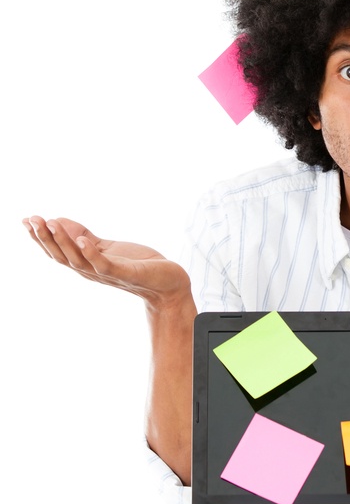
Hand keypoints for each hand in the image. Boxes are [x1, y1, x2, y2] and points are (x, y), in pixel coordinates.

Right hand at [23, 216, 190, 308]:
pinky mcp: (125, 274)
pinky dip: (92, 253)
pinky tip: (83, 239)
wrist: (168, 284)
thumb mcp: (108, 248)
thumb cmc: (138, 265)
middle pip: (61, 256)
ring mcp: (107, 274)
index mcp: (86, 264)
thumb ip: (85, 237)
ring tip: (52, 224)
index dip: (40, 238)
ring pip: (78, 260)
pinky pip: (104, 265)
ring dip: (63, 242)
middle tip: (32, 219)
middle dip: (45, 238)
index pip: (57, 252)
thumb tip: (58, 221)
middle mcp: (91, 272)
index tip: (26, 220)